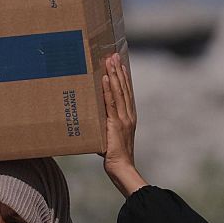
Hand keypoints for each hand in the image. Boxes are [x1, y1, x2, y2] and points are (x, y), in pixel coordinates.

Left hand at [98, 53, 135, 168]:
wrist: (122, 168)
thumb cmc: (114, 156)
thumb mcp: (110, 137)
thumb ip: (105, 126)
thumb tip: (94, 121)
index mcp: (129, 116)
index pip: (127, 92)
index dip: (123, 77)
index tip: (120, 64)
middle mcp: (128, 115)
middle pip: (124, 88)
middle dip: (119, 70)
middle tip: (114, 55)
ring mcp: (123, 118)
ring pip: (118, 92)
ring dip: (114, 75)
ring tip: (109, 60)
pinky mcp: (115, 124)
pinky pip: (111, 104)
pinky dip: (108, 90)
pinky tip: (105, 78)